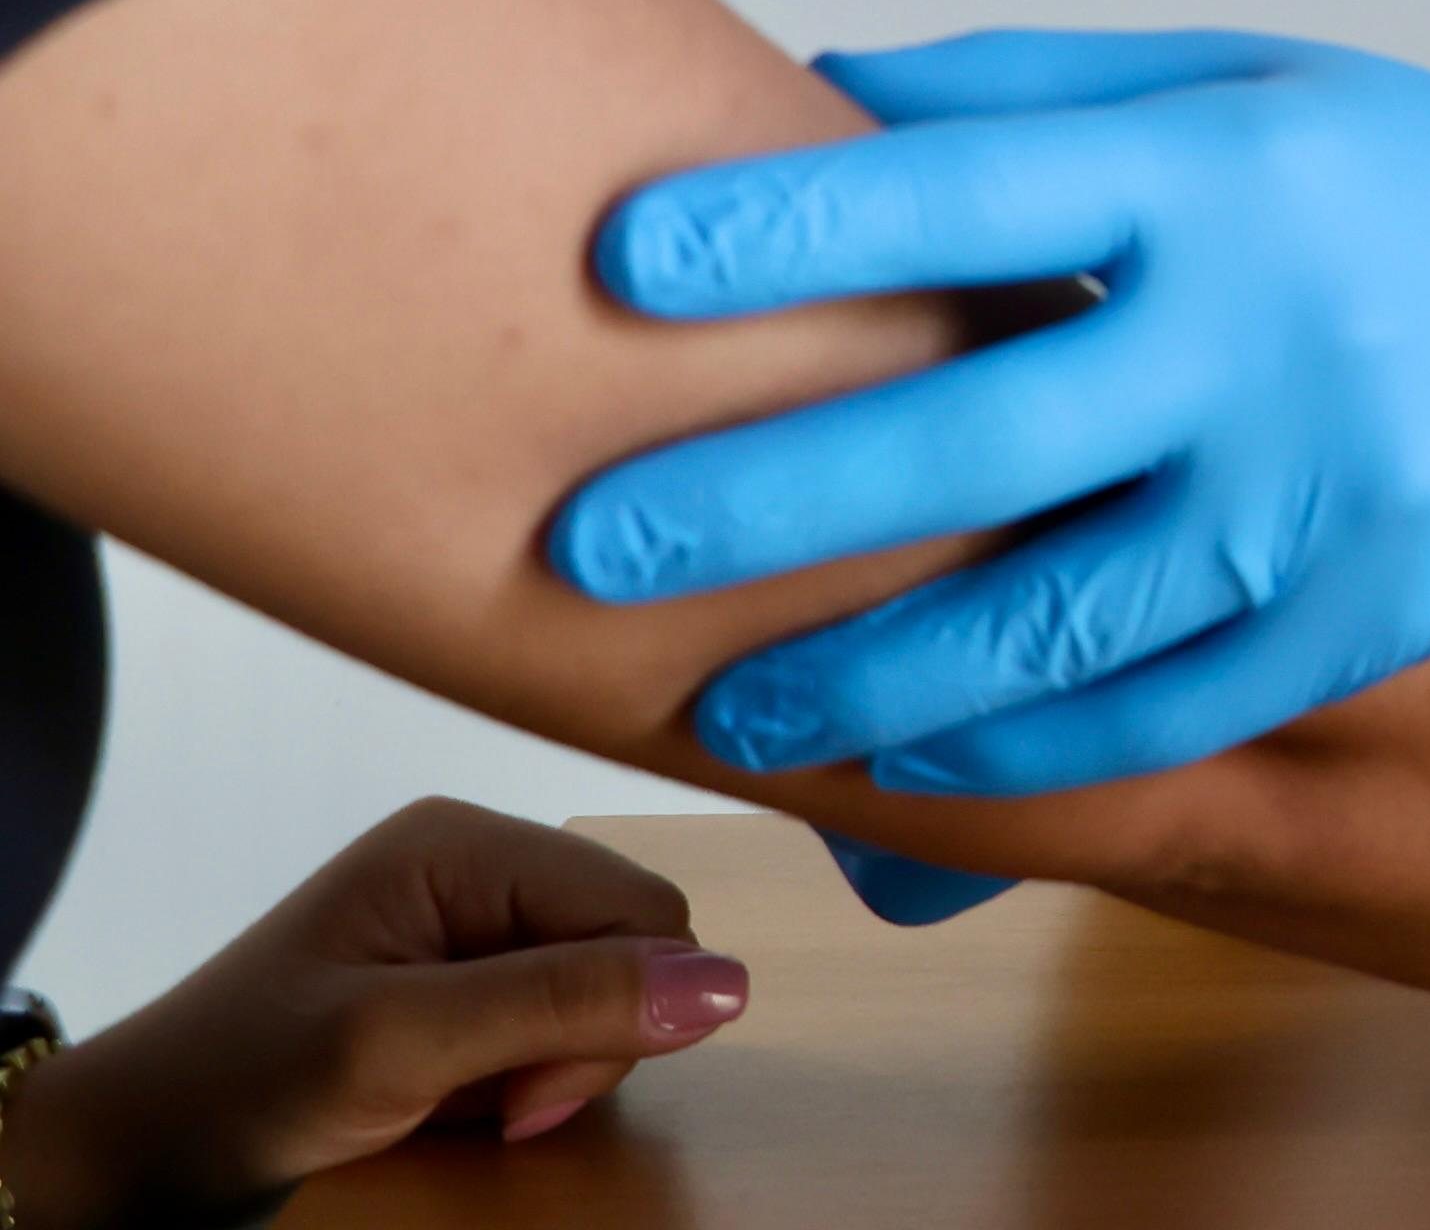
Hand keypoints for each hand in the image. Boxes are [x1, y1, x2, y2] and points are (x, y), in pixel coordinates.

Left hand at [0, 800, 746, 1224]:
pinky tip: (469, 1101)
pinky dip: (531, 1077)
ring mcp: (473, 925)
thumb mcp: (400, 1046)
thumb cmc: (235, 1086)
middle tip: (498, 1103)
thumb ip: (561, 1006)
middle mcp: (481, 866)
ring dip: (558, 1067)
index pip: (645, 910)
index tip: (526, 1090)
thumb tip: (730, 986)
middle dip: (586, 1042)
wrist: (129, 1156)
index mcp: (468, 842)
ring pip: (608, 992)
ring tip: (472, 1107)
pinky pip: (561, 1020)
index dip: (622, 1010)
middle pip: (634, 948)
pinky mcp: (466, 982)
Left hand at [546, 29, 1429, 795]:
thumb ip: (1036, 96)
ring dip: (869, 675)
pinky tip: (911, 759)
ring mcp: (1322, 493)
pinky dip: (1025, 749)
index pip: (970, 191)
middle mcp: (1269, 332)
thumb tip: (811, 95)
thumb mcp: (1253, 87)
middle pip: (975, 436)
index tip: (618, 260)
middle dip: (765, 501)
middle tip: (599, 546)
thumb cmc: (1423, 192)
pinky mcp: (1363, 618)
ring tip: (729, 701)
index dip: (786, 228)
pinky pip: (1164, 710)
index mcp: (1225, 173)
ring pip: (1056, 619)